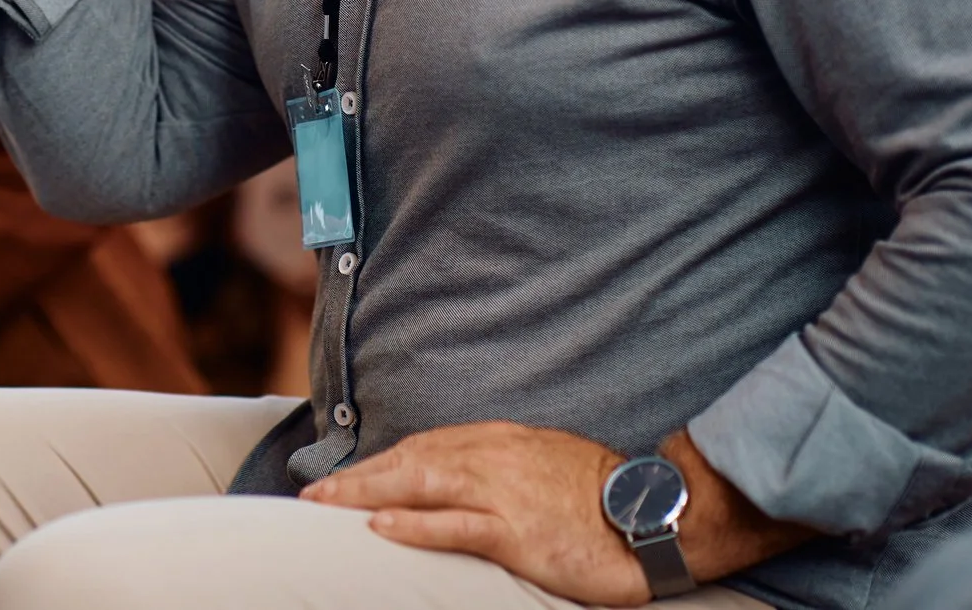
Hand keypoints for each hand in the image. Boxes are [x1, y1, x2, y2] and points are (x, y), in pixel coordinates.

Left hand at [303, 424, 806, 602]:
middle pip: (410, 460)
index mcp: (501, 440)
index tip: (348, 476)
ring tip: (326, 508)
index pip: (425, 445)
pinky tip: (380, 528)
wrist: (656, 514)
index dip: (381, 460)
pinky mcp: (516, 532)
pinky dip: (413, 524)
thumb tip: (462, 475)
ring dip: (366, 495)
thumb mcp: (545, 464)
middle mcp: (494, 457)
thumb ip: (502, 464)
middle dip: (359, 477)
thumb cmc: (604, 497)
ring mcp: (504, 492)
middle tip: (315, 495)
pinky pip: (454, 525)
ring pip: (419, 484)